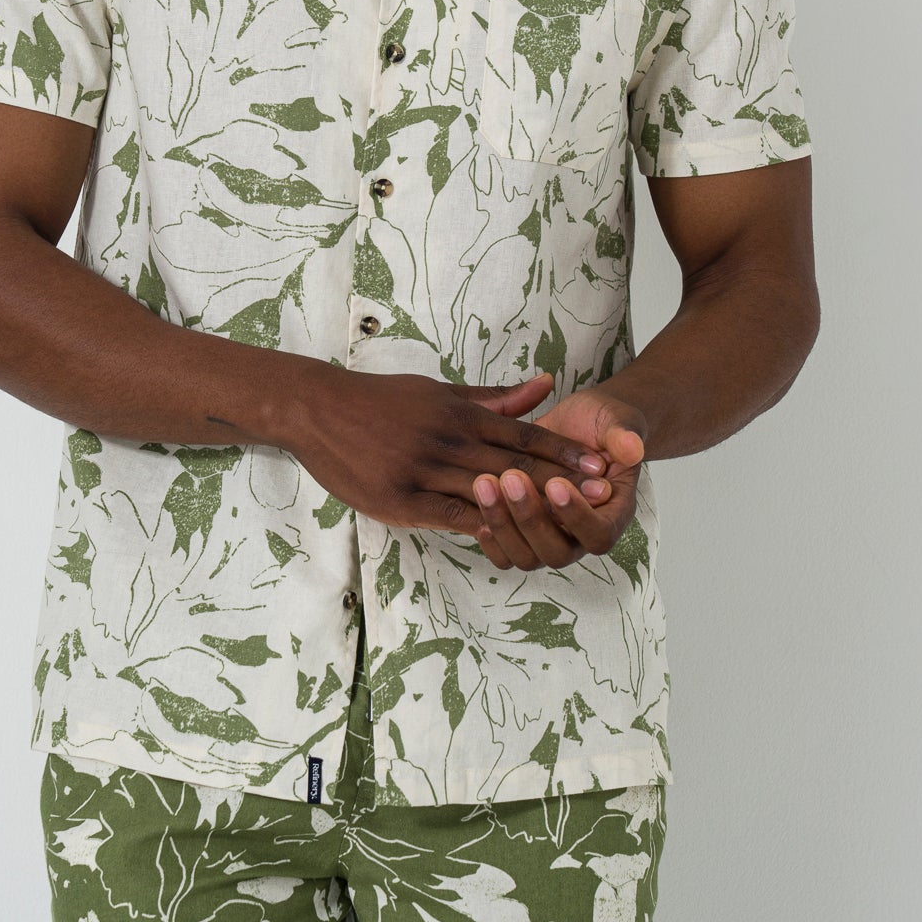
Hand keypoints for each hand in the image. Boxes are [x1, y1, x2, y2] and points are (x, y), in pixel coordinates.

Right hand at [277, 368, 614, 540]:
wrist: (320, 408)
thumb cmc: (384, 400)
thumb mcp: (441, 392)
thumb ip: (495, 397)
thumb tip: (546, 384)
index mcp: (459, 414)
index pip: (522, 434)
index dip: (562, 451)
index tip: (599, 464)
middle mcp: (447, 440)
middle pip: (513, 464)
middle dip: (559, 480)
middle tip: (601, 493)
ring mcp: (423, 470)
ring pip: (483, 491)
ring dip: (526, 506)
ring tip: (565, 519)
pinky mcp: (399, 498)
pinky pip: (446, 515)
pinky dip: (476, 524)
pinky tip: (505, 537)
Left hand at [470, 387, 647, 571]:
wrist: (576, 424)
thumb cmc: (601, 424)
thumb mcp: (616, 420)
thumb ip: (624, 434)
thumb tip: (632, 448)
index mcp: (612, 514)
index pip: (598, 536)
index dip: (576, 516)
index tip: (555, 481)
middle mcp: (580, 535)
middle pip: (557, 553)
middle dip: (531, 519)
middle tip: (511, 477)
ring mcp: (550, 538)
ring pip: (526, 556)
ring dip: (503, 524)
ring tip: (483, 482)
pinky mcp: (523, 533)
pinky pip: (504, 553)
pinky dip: (489, 536)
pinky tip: (474, 501)